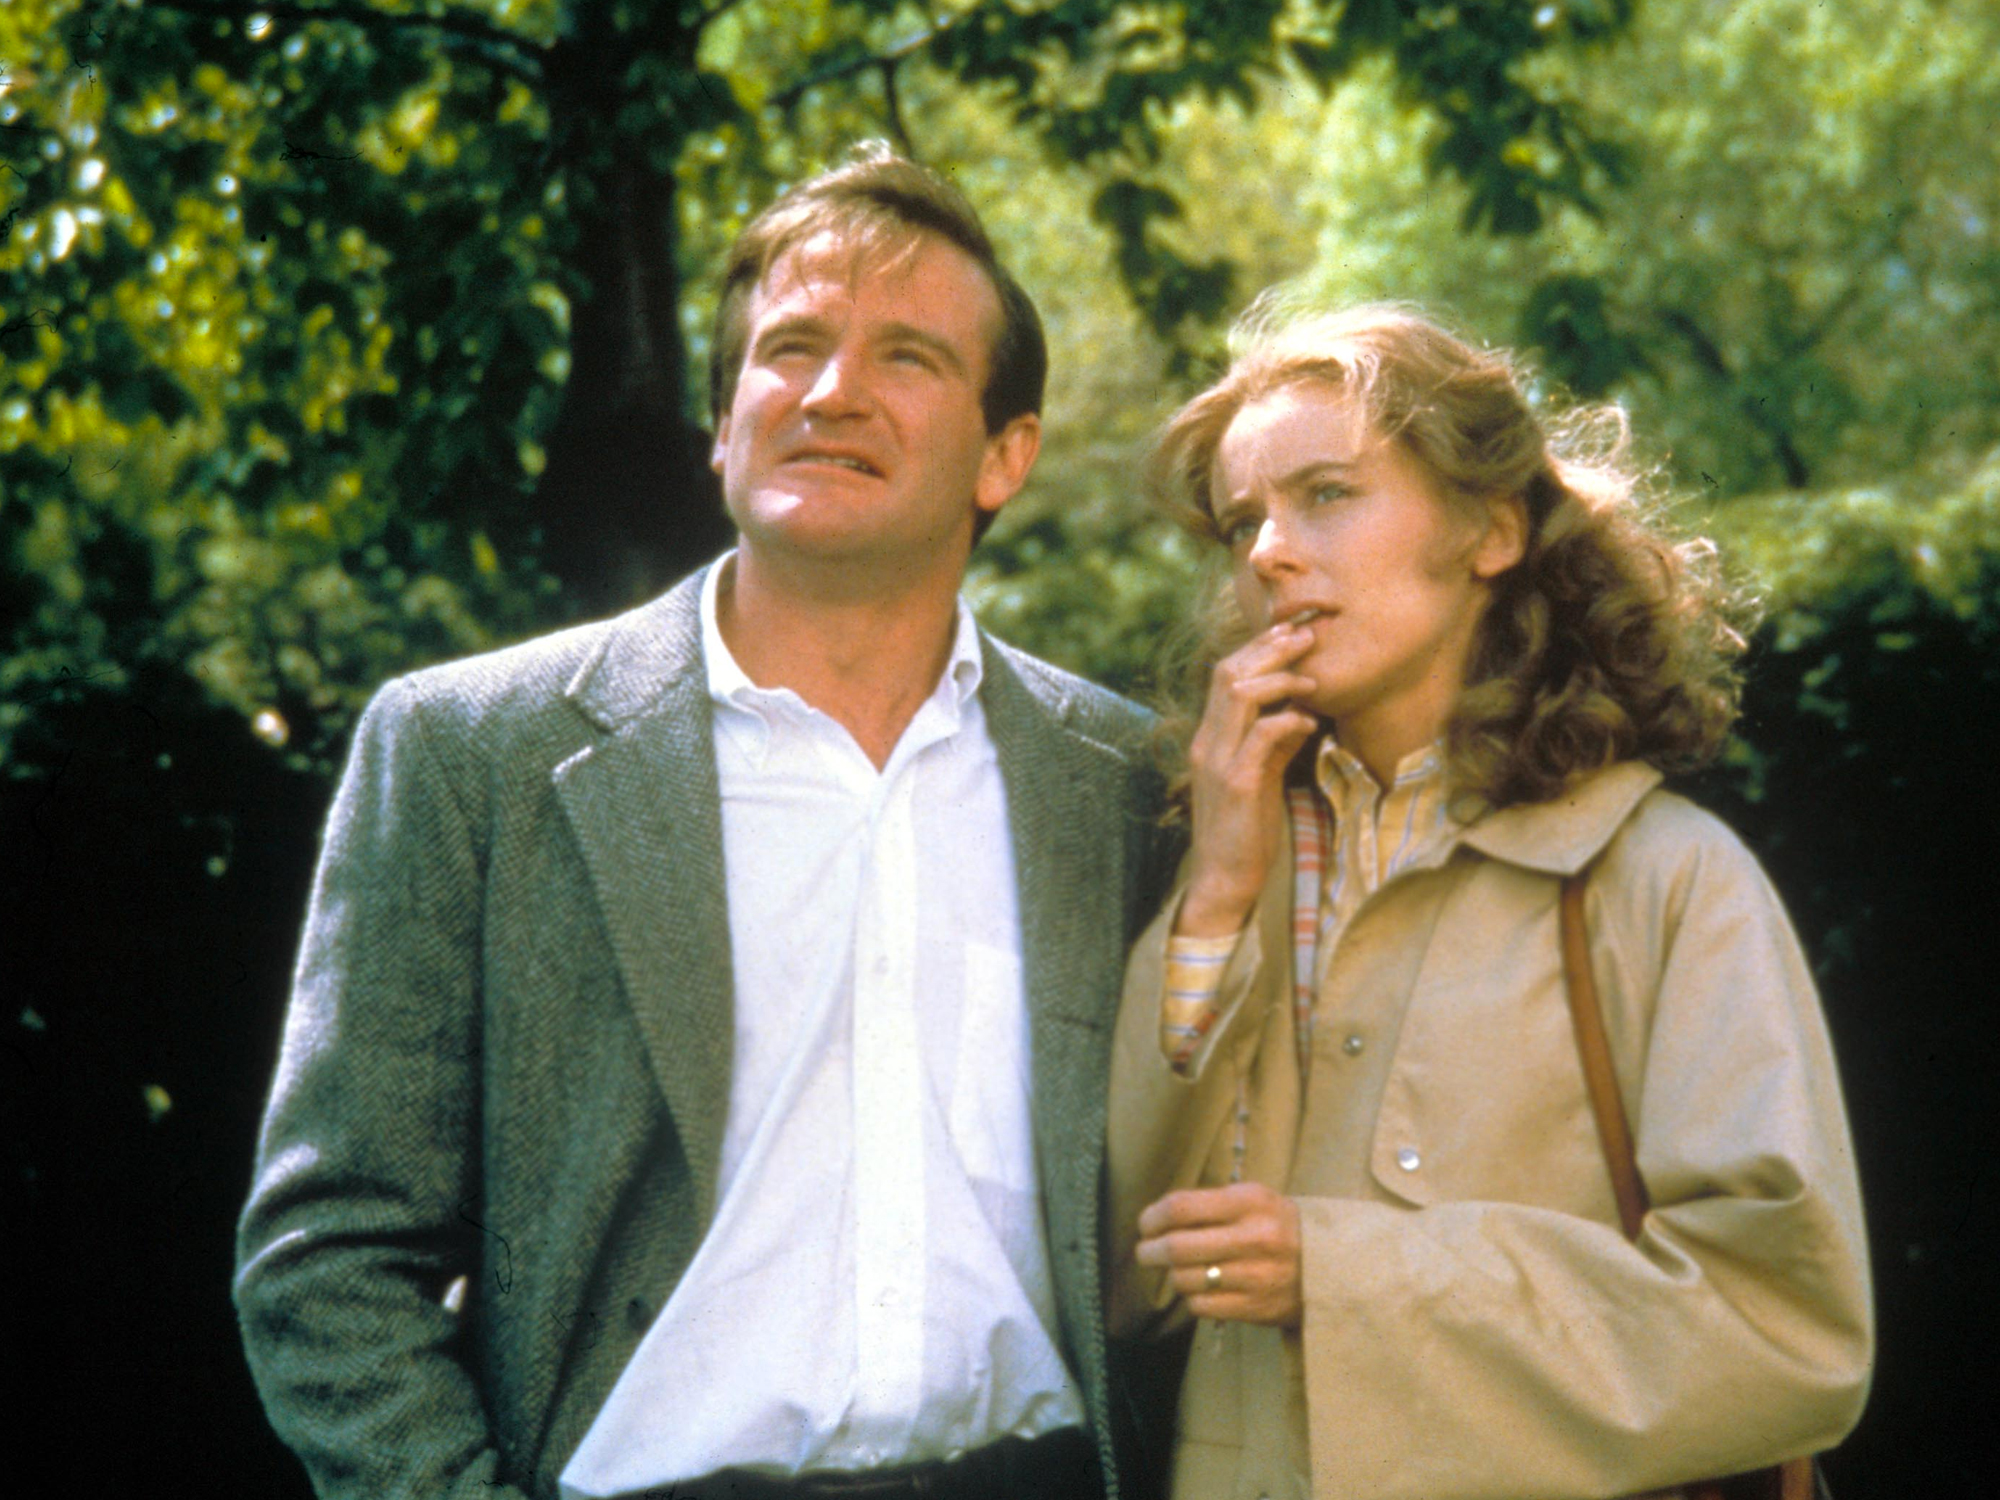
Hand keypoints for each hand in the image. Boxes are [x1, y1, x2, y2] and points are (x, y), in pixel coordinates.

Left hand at [1135, 1182, 1303, 1327]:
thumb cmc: (1279, 1226)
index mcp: (1248, 1203)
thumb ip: (1210, 1203)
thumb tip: (1159, 1218)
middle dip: (1150, 1250)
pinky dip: (1191, 1298)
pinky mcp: (1254, 1308)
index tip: (1146, 1224)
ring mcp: (1254, 1276)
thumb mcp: (1253, 1199)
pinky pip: (1201, 1306)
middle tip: (1146, 1251)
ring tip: (1177, 1270)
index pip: (1181, 1207)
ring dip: (1172, 1275)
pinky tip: (1199, 1289)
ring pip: (1185, 1279)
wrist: (1330, 1265)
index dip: (1153, 1217)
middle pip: (1177, 1247)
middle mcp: (1252, 1238)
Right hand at [1177, 624, 1318, 936]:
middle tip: (1307, 636)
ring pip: (1239, 694)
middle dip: (1270, 648)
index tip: (1290, 632)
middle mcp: (1207, 742)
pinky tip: (1308, 721)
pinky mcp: (1237, 784)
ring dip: (1280, 678)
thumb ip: (1274, 743)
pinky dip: (1287, 719)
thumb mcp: (1261, 777)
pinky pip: (1261, 736)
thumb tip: (1300, 711)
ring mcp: (1218, 761)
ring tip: (1311, 679)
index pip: (1225, 674)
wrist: (1225, 879)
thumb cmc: (1246, 830)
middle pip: (1230, 673)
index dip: (1258, 647)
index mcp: (1209, 737)